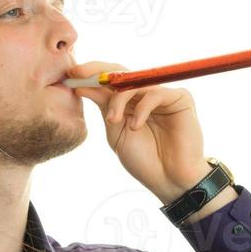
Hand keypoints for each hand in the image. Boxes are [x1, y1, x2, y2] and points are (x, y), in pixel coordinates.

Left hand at [66, 60, 214, 204]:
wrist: (169, 180)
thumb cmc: (144, 160)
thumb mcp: (116, 132)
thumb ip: (104, 108)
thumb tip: (81, 85)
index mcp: (129, 102)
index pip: (109, 80)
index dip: (90, 73)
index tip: (70, 74)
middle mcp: (145, 94)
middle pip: (121, 72)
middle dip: (98, 71)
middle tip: (80, 74)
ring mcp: (163, 95)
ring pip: (135, 82)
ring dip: (119, 99)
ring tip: (114, 121)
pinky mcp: (180, 98)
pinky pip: (156, 93)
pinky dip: (142, 108)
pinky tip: (136, 126)